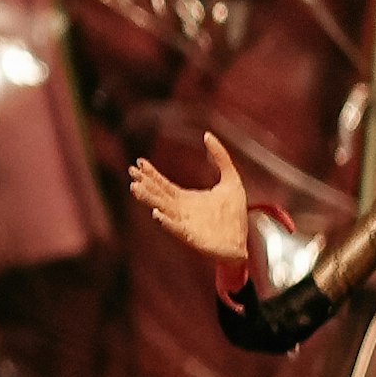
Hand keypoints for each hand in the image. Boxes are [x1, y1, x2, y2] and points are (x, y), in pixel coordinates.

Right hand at [125, 126, 256, 279]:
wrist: (243, 241)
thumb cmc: (235, 215)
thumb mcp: (231, 179)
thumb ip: (220, 157)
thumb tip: (207, 135)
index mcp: (186, 198)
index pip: (163, 184)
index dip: (151, 174)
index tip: (139, 162)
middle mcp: (180, 211)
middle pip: (158, 195)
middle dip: (145, 184)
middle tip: (131, 173)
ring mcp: (184, 224)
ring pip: (162, 209)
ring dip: (149, 200)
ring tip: (136, 189)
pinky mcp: (192, 237)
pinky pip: (176, 229)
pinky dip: (166, 222)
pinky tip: (157, 213)